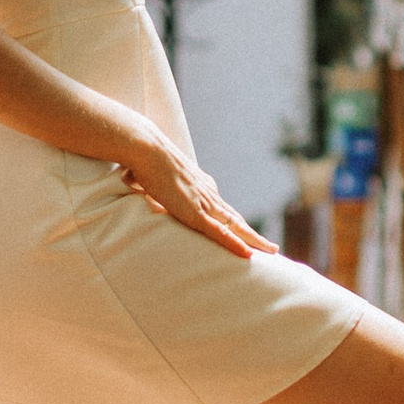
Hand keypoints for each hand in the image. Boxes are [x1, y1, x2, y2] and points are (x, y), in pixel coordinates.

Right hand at [116, 133, 276, 256]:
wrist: (145, 148)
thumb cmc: (143, 160)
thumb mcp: (151, 175)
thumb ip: (151, 182)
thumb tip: (132, 179)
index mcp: (199, 186)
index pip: (223, 209)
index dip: (236, 222)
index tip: (246, 232)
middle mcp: (207, 194)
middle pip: (236, 219)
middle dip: (253, 235)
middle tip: (271, 248)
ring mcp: (202, 203)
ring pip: (235, 227)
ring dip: (253, 241)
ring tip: (272, 253)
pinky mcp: (194, 212)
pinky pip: (219, 233)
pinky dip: (234, 244)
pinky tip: (248, 255)